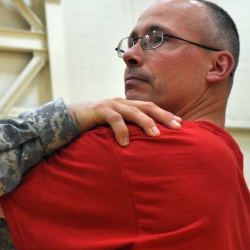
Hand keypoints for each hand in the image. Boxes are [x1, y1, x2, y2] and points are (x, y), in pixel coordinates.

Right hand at [67, 98, 181, 145]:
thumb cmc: (92, 126)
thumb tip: (142, 146)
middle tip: (177, 127)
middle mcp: (122, 103)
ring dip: (146, 122)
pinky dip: (121, 130)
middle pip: (147, 107)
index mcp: (127, 106)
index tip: (181, 124)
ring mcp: (111, 105)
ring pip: (133, 111)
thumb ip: (127, 131)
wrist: (68, 119)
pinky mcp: (99, 110)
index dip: (166, 114)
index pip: (151, 108)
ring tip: (156, 134)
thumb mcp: (113, 129)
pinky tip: (125, 143)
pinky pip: (114, 119)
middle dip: (163, 116)